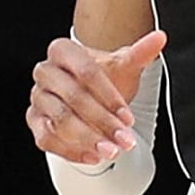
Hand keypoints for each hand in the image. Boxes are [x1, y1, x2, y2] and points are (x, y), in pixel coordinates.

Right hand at [27, 28, 165, 166]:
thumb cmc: (104, 76)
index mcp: (63, 50)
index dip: (109, 97)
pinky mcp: (34, 120)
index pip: (86, 72)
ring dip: (88, 139)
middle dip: (102, 122)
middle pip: (73, 97)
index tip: (129, 118)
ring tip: (111, 151)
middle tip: (125, 140)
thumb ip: (140, 52)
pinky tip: (93, 157)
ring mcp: (37, 97)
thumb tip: (161, 38)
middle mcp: (45, 71)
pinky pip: (47, 138)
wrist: (87, 91)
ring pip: (59, 120)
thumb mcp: (123, 65)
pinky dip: (71, 151)